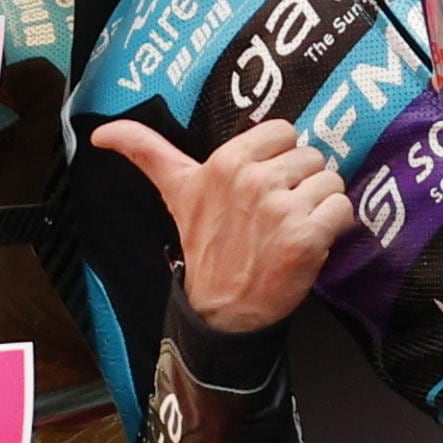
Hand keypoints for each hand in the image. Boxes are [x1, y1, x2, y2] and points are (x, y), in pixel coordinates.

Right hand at [90, 116, 348, 336]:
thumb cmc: (205, 245)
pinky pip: (343, 209)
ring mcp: (282, 209)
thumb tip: (100, 132)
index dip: (281, 159)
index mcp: (226, 161)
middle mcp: (255, 179)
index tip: (265, 185)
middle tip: (278, 215)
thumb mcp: (174, 191)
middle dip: (303, 184)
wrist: (221, 310)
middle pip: (312, 157)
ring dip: (321, 205)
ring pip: (331, 181)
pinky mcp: (307, 237)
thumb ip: (144, 151)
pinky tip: (312, 241)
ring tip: (293, 228)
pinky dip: (336, 226)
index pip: (284, 132)